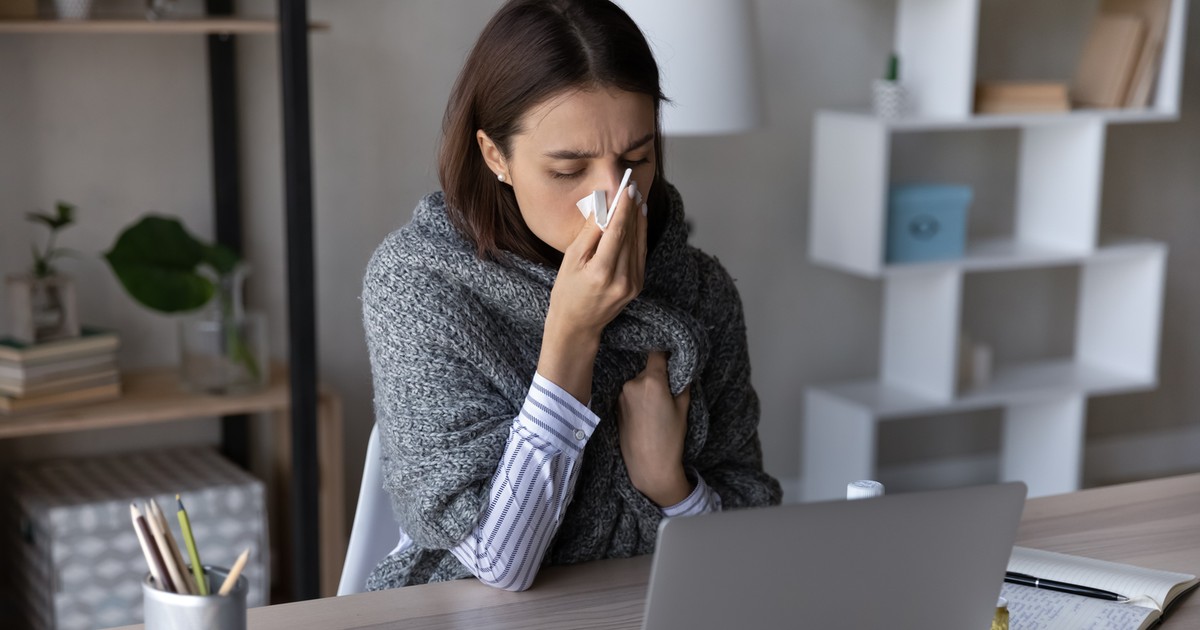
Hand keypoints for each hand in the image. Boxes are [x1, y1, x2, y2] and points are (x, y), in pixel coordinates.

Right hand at [538, 182, 647, 402]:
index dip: (623, 207)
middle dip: (632, 208)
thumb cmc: (567, 291)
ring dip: (639, 218)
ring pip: (639, 242)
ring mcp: (633, 284)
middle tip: (631, 185)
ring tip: (636, 196)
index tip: (626, 187)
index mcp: (602, 272)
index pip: (617, 231)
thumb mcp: (572, 259)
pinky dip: (639, 234)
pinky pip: (640, 253)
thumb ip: (590, 232)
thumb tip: (604, 206)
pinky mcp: (638, 285)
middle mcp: (622, 278)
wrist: (578, 325)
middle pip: (631, 234)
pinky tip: (638, 218)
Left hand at [618, 352, 691, 506]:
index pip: (656, 352)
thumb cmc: (670, 439)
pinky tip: (644, 415)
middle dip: (657, 374)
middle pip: (647, 369)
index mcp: (652, 381)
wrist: (649, 466)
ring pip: (637, 382)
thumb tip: (682, 367)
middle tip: (667, 391)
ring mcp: (621, 395)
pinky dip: (637, 398)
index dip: (664, 350)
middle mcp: (632, 384)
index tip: (670, 350)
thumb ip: (682, 383)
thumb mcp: (683, 408)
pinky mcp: (615, 406)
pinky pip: (629, 394)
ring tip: (655, 409)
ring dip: (646, 388)